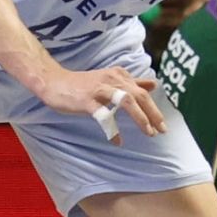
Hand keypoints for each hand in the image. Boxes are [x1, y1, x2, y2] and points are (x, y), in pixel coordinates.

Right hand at [35, 65, 164, 145]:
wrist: (54, 81)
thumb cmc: (83, 84)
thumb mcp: (110, 80)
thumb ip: (133, 83)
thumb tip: (154, 84)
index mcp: (119, 75)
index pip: (143, 91)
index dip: (154, 108)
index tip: (162, 124)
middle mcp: (112, 80)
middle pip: (139, 96)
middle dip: (153, 114)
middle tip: (162, 130)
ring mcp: (99, 90)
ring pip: (126, 101)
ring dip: (140, 117)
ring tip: (148, 132)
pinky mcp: (86, 100)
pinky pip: (103, 116)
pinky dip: (112, 129)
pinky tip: (118, 141)